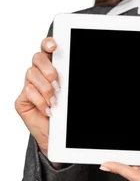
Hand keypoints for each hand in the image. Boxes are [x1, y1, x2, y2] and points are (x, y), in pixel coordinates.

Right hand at [15, 36, 62, 167]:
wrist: (56, 136)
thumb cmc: (66, 114)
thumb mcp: (71, 95)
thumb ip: (70, 80)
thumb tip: (75, 68)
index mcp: (52, 68)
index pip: (46, 49)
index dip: (48, 44)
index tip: (54, 46)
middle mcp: (39, 74)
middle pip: (37, 58)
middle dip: (48, 69)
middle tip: (57, 82)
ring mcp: (29, 86)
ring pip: (31, 74)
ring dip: (46, 88)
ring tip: (55, 101)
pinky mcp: (22, 99)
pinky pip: (28, 92)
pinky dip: (40, 101)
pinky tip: (48, 109)